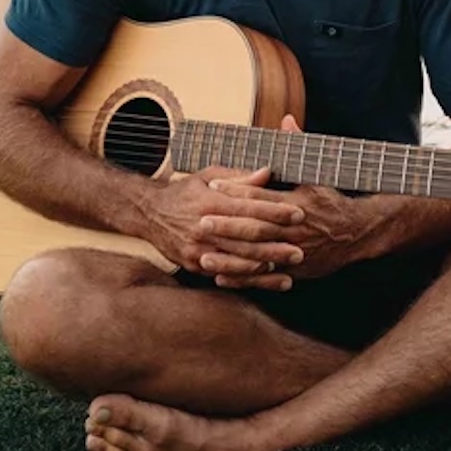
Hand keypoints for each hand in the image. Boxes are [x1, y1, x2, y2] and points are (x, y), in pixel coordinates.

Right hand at [140, 165, 304, 291]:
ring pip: (239, 260)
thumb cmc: (184, 192)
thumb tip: (268, 172)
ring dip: (267, 265)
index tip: (299, 213)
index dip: (276, 212)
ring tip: (290, 266)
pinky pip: (227, 274)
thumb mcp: (209, 176)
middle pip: (247, 238)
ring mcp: (199, 250)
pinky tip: (269, 279)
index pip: (249, 208)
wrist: (149, 213)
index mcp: (210, 202)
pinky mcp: (195, 265)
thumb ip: (239, 177)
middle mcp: (204, 227)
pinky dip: (250, 278)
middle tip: (302, 247)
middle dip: (277, 243)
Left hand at [202, 115, 379, 281]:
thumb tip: (286, 119)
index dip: (236, 191)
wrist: (357, 234)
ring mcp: (294, 252)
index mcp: (297, 203)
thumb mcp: (317, 173)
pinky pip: (265, 277)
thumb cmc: (332, 201)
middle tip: (201, 222)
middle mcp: (294, 229)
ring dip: (230, 257)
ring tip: (204, 255)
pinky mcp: (295, 271)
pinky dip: (244, 279)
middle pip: (256, 228)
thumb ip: (297, 147)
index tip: (212, 187)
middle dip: (228, 226)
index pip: (261, 196)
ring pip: (258, 256)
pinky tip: (222, 278)